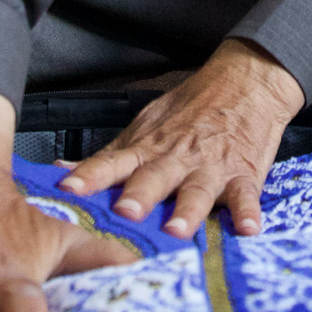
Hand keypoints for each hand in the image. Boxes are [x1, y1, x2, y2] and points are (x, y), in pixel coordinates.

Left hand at [59, 39, 305, 238]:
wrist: (244, 81)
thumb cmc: (191, 110)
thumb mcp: (146, 127)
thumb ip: (109, 157)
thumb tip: (63, 172)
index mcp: (148, 149)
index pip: (112, 162)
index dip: (90, 176)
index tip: (69, 189)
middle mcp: (176, 159)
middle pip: (153, 178)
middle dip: (138, 196)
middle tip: (124, 213)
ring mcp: (210, 166)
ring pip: (196, 190)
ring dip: (187, 210)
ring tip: (178, 230)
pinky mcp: (243, 173)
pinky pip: (245, 195)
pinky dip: (247, 211)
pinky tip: (247, 228)